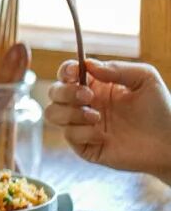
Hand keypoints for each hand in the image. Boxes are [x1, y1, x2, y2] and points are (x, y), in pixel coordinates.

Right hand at [46, 59, 170, 181]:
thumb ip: (116, 68)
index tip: (75, 73)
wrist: (168, 143)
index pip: (68, 74)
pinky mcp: (84, 145)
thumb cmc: (161, 109)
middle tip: (88, 96)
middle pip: (54, 92)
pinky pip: (68, 135)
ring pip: (53, 114)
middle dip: (66, 92)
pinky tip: (103, 135)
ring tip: (96, 117)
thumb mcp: (144, 78)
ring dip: (71, 113)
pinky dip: (83, 133)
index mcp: (97, 85)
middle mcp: (85, 104)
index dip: (66, 71)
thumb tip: (88, 65)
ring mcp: (82, 125)